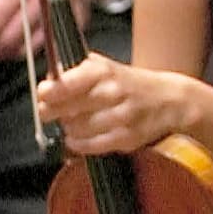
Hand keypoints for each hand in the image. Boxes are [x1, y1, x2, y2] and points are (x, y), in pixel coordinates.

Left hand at [35, 52, 197, 156]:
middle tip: (48, 112)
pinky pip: (90, 146)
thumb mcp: (105, 67)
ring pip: (76, 128)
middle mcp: (112, 92)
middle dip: (52, 112)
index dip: (49, 91)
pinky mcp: (126, 138)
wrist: (170, 101)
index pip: (68, 82)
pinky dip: (78, 143)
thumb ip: (75, 72)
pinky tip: (78, 137)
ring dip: (67, 127)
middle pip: (68, 108)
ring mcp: (121, 117)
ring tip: (71, 122)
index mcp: (103, 71)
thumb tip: (48, 80)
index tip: (42, 94)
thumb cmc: (130, 84)